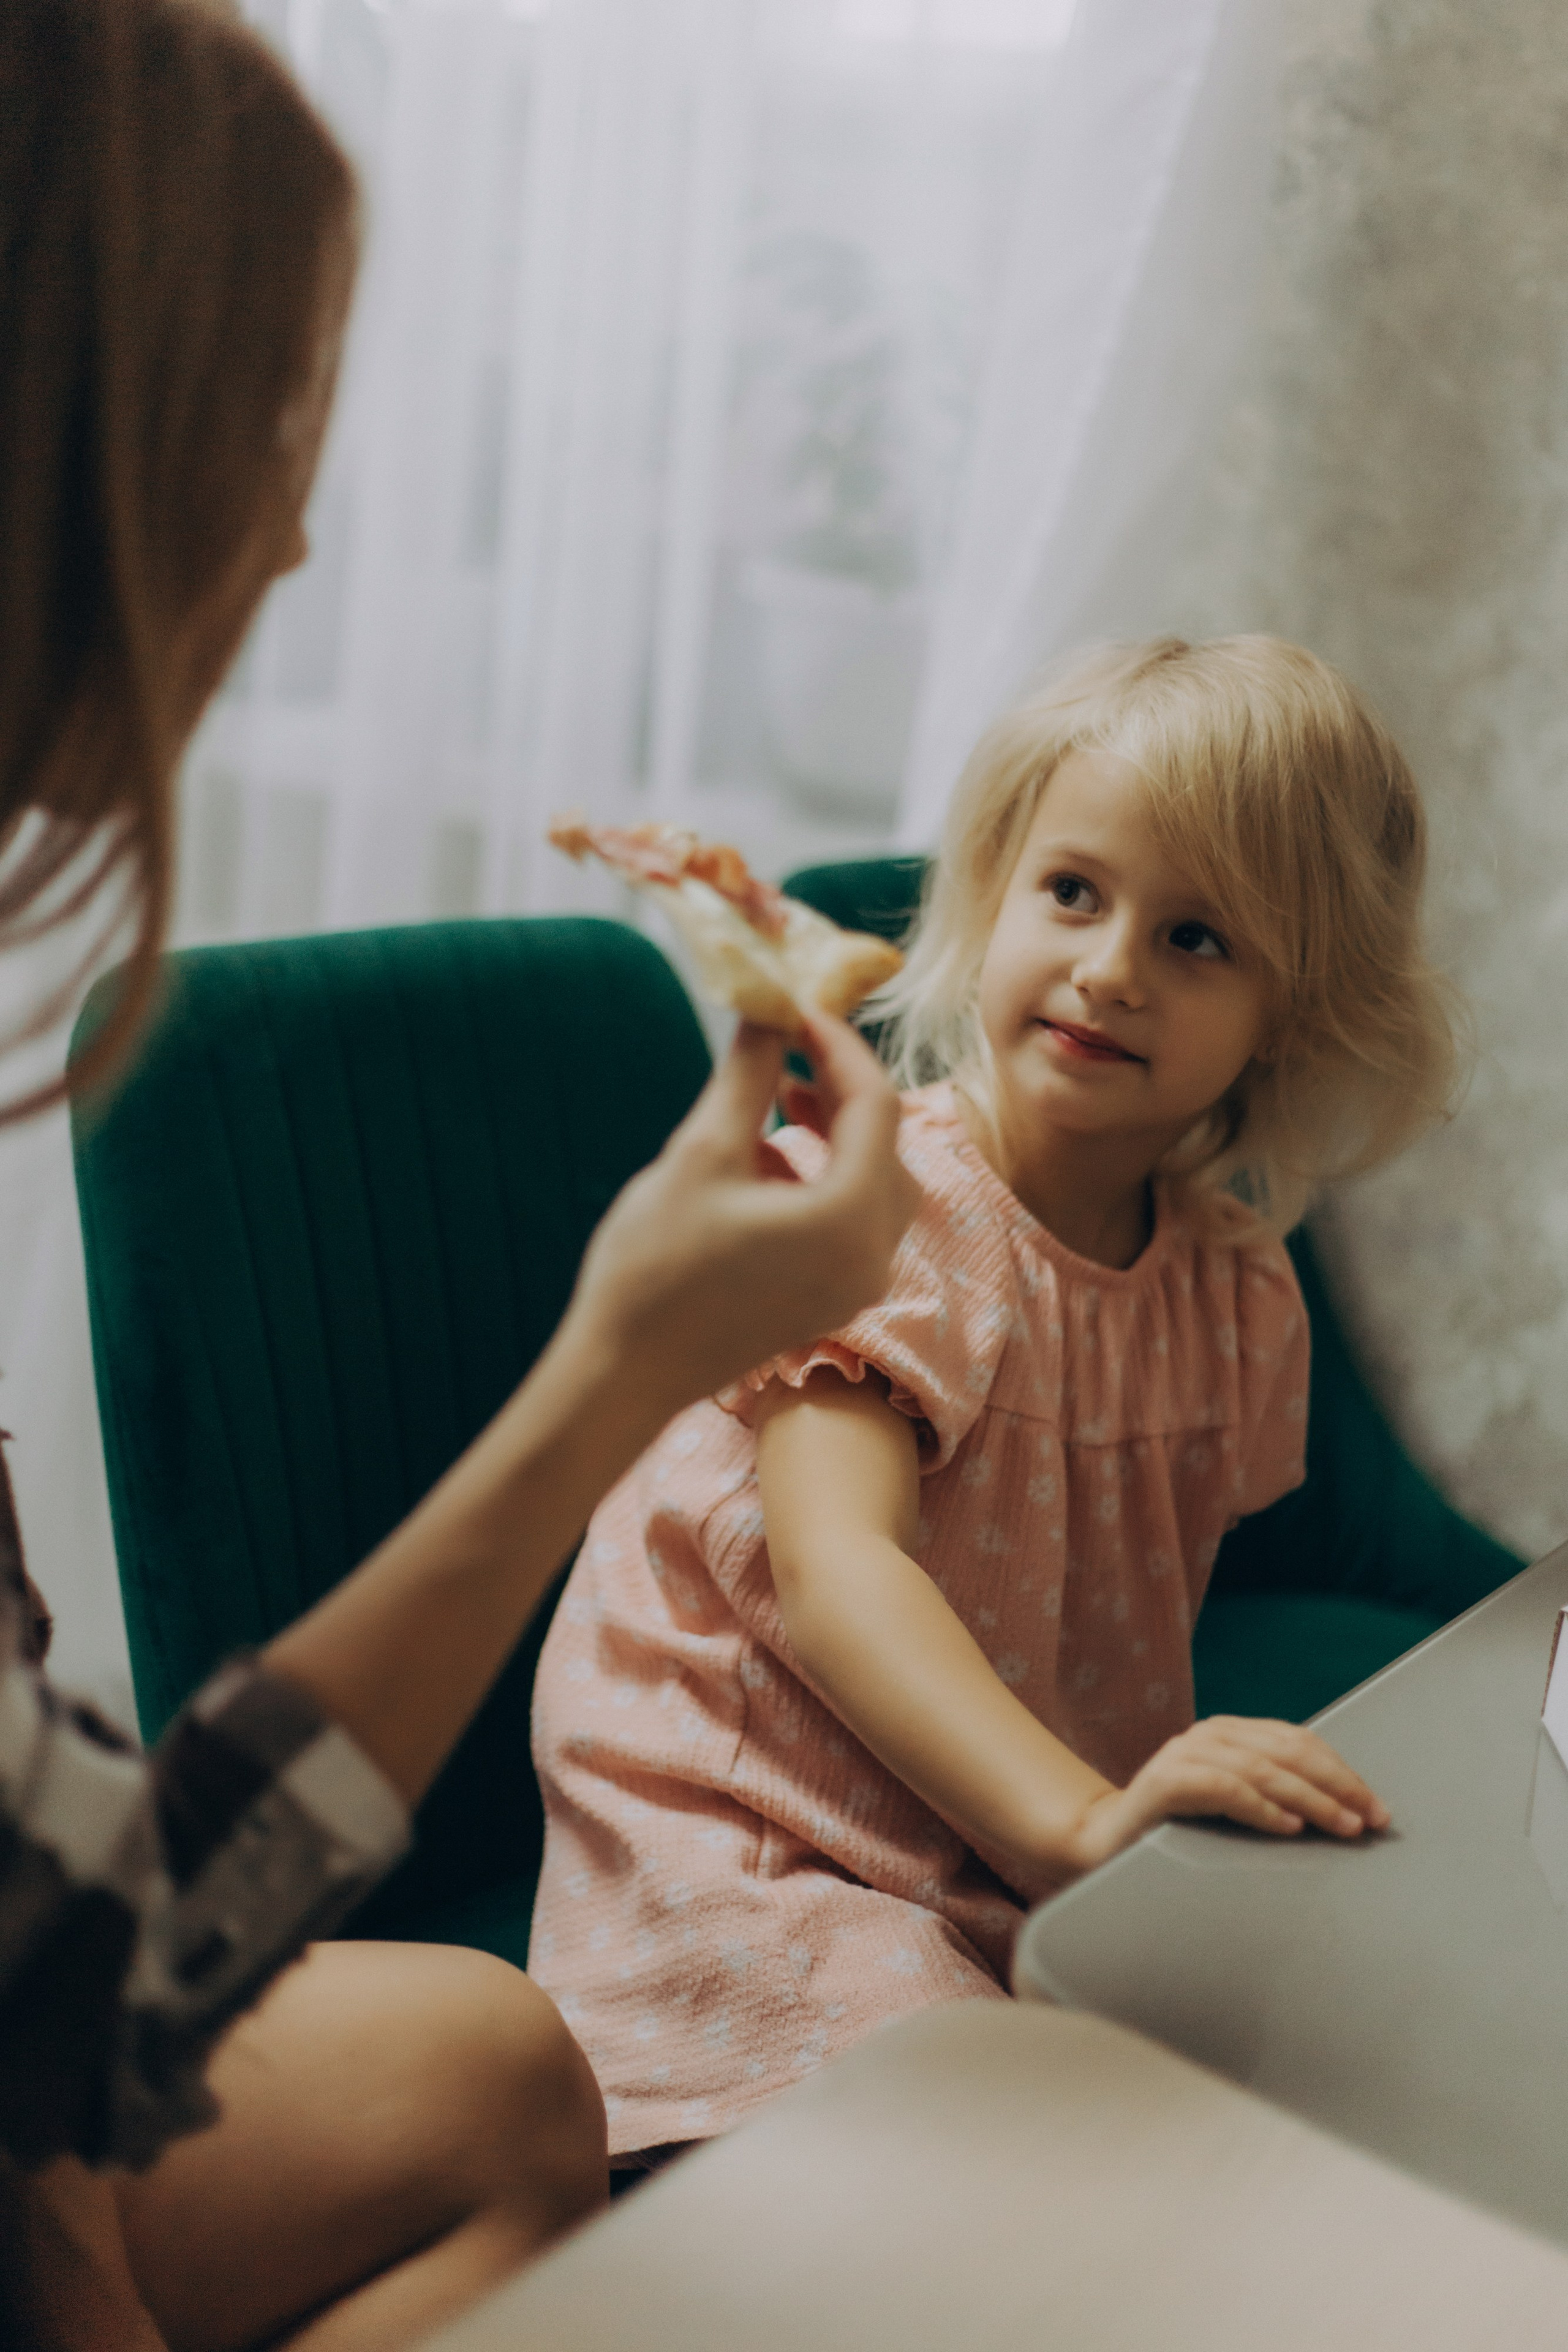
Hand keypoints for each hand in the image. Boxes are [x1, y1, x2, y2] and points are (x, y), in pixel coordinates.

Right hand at [565, 1012, 917, 1414]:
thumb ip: (748, 1074)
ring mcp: (855, 1285)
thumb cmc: (655, 1266)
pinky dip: (822, 1179)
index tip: (798, 1008)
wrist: (624, 1374)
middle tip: (791, 1049)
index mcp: (849, 1218)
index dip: (839, 1045)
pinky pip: (851, 1221)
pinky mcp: (832, 1300)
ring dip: (834, 1134)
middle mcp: (870, 1256)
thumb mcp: (701, 1153)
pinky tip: (761, 1163)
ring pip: (874, 1182)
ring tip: (777, 1102)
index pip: (875, 1104)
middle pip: (886, 1143)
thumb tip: (767, 1005)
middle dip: (842, 1089)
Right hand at [1064, 1716, 1390, 1874]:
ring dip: (1312, 1799)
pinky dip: (1262, 1806)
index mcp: (1228, 1734)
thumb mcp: (1232, 1806)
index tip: (1377, 1807)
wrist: (1103, 1843)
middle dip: (1338, 1785)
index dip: (1342, 1771)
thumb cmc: (1177, 1830)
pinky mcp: (1165, 1782)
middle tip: (1373, 1819)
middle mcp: (1207, 1734)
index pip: (1298, 1741)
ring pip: (1263, 1768)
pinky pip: (1225, 1788)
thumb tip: (1344, 1814)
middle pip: (1288, 1751)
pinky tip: (1289, 1826)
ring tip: (1344, 1826)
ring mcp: (1183, 1753)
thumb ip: (1272, 1796)